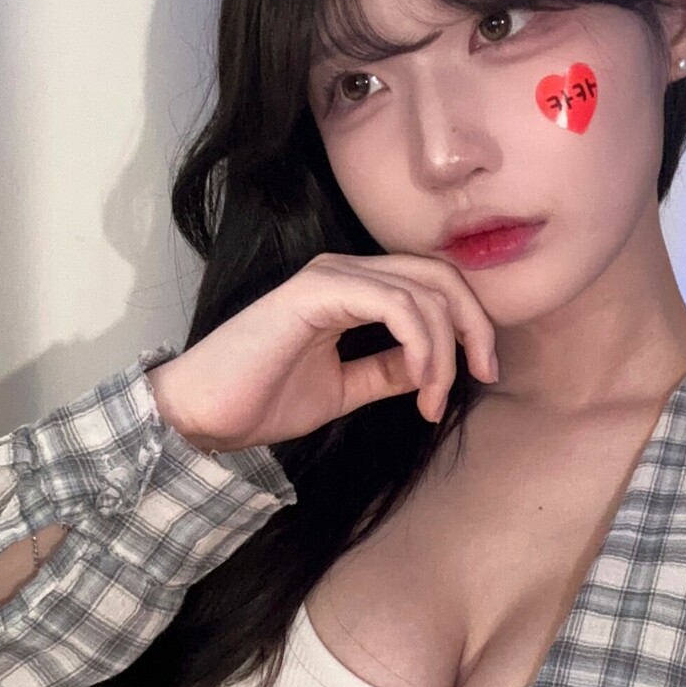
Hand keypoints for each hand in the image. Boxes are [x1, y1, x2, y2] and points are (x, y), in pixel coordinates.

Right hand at [148, 250, 499, 451]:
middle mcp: (345, 272)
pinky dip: (420, 343)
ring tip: (433, 399)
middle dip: (475, 325)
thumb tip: (435, 367)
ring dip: (444, 350)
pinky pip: (394, 304)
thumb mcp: (345, 388)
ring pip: (423, 292)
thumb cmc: (260, 400)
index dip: (469, 323)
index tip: (481, 374)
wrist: (202, 413)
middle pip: (440, 275)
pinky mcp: (317, 292)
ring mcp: (330, 277)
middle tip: (483, 374)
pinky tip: (419, 381)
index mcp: (351, 289)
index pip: (432, 284)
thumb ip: (387, 371)